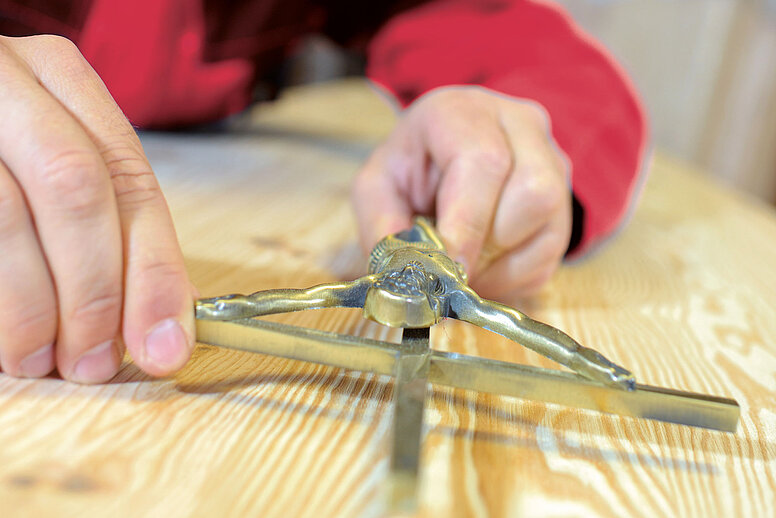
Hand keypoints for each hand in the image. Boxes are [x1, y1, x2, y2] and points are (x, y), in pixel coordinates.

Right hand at [0, 35, 194, 382]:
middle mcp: (5, 79)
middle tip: (93, 362)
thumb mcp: (59, 160)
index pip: (130, 181)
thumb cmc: (5, 146)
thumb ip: (114, 221)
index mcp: (62, 79)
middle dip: (94, 292)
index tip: (166, 345)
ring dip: (32, 308)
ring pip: (6, 215)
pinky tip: (3, 337)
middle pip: (76, 190)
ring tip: (39, 360)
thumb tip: (170, 309)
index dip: (154, 272)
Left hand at [352, 86, 571, 299]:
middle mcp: (519, 125)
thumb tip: (406, 274)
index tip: (447, 267)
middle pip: (532, 191)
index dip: (468, 223)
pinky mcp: (565, 199)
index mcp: (463, 112)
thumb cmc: (411, 169)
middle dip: (488, 247)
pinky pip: (554, 251)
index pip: (483, 162)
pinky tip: (486, 269)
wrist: (446, 157)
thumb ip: (382, 225)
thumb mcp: (378, 187)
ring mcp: (552, 159)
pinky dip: (516, 275)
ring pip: (550, 220)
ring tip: (466, 269)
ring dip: (504, 263)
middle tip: (453, 271)